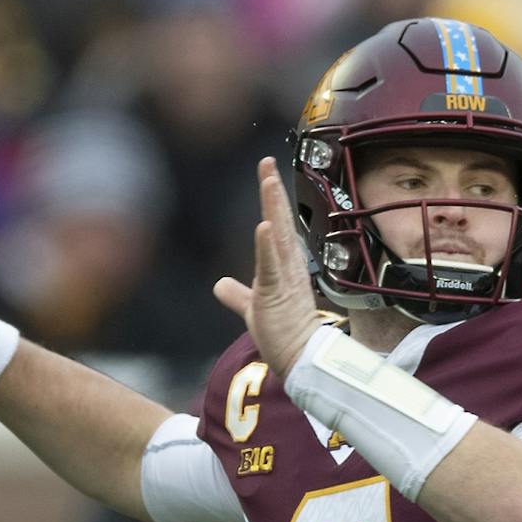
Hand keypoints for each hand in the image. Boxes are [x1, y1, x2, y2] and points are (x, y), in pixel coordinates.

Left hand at [214, 158, 325, 377]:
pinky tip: (264, 225)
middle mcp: (287, 267)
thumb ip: (236, 294)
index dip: (272, 200)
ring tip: (268, 180)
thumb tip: (219, 285)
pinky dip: (267, 245)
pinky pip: (271, 265)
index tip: (266, 173)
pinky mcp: (277, 293)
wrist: (301, 359)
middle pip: (279, 222)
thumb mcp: (252, 309)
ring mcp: (284, 278)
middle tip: (266, 162)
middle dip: (272, 192)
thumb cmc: (283, 336)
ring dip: (273, 207)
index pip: (276, 227)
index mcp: (283, 267)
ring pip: (277, 236)